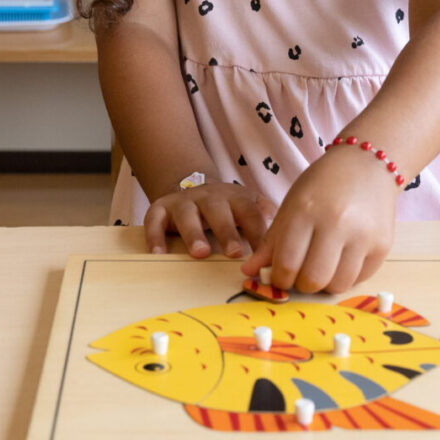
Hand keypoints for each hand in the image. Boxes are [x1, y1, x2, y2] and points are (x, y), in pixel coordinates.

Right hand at [144, 182, 274, 259]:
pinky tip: (159, 254)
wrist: (189, 186)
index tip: (264, 252)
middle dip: (227, 231)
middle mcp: (209, 197)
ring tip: (201, 253)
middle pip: (218, 211)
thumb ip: (264, 218)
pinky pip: (154, 221)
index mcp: (235, 198)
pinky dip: (156, 236)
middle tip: (234, 252)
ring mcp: (183, 202)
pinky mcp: (159, 208)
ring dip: (194, 233)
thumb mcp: (248, 206)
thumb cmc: (226, 208)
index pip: (249, 212)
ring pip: (187, 214)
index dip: (257, 231)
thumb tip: (285, 238)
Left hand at [240, 147, 397, 293]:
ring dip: (325, 284)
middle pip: (313, 280)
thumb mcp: (291, 205)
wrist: (367, 164)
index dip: (279, 278)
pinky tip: (341, 259)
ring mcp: (363, 235)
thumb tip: (248, 272)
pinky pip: (359, 279)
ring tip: (322, 266)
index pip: (287, 263)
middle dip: (301, 285)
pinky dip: (346, 276)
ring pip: (338, 285)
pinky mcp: (383, 245)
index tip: (280, 276)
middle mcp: (337, 223)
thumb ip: (271, 241)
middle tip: (300, 275)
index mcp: (306, 210)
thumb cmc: (323, 184)